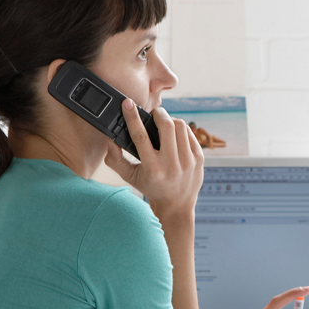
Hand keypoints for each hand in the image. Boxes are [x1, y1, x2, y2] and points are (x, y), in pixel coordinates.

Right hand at [105, 99, 203, 221]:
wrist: (177, 204)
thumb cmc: (151, 187)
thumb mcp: (130, 177)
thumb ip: (115, 160)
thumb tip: (109, 140)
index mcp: (153, 169)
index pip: (141, 137)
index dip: (132, 117)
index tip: (128, 103)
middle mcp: (172, 165)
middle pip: (166, 125)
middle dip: (158, 113)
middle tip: (153, 114)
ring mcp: (188, 161)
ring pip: (180, 126)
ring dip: (170, 120)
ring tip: (163, 125)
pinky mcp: (199, 158)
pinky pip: (189, 133)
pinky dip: (180, 129)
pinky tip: (174, 135)